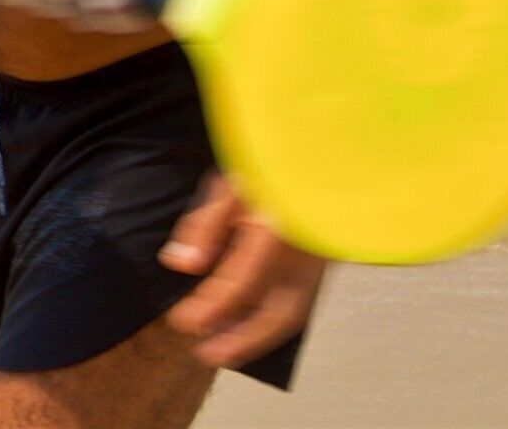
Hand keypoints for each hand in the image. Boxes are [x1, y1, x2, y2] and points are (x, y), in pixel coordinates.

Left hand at [161, 174, 327, 366]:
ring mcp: (321, 259)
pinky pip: (302, 299)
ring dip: (259, 335)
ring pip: (295, 310)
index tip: (184, 322)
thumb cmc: (272, 161)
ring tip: (225, 348)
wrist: (326, 153)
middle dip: (242, 339)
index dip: (212, 307)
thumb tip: (181, 264)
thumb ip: (205, 224)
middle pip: (277, 311)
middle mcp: (306, 252)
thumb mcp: (231, 180)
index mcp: (279, 228)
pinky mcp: (326, 261)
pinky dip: (275, 318)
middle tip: (208, 354)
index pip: (242, 281)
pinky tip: (250, 322)